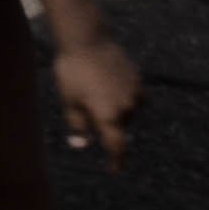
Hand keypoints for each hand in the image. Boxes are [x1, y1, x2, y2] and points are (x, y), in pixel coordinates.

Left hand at [50, 17, 142, 164]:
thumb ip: (78, 126)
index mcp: (108, 115)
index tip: (115, 170)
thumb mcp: (69, 101)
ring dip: (116, 109)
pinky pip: (133, 96)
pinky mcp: (138, 79)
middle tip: (86, 101)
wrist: (86, 39)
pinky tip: (107, 81)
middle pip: (119, 126)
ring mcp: (135, 92)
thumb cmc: (72, 72)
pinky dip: (122, 95)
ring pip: (127, 111)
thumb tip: (81, 145)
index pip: (117, 147)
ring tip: (95, 87)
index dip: (117, 161)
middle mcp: (126, 107)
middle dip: (107, 123)